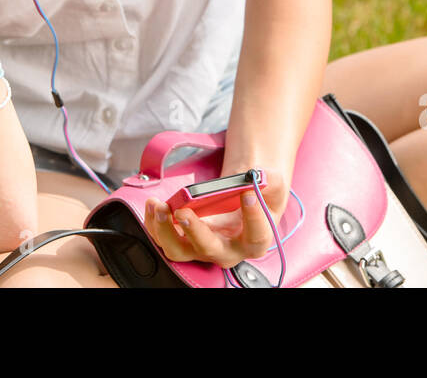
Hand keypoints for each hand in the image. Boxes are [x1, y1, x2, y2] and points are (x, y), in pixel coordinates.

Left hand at [142, 166, 289, 269]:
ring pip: (179, 250)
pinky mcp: (183, 240)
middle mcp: (226, 250)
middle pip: (208, 249)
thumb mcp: (273, 186)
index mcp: (254, 241)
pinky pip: (164, 238)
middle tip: (184, 211)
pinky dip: (155, 223)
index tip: (247, 193)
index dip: (253, 216)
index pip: (256, 236)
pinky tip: (153, 203)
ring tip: (160, 205)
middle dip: (194, 231)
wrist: (241, 200)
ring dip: (165, 230)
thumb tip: (256, 175)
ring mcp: (201, 247)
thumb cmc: (259, 196)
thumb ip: (271, 180)